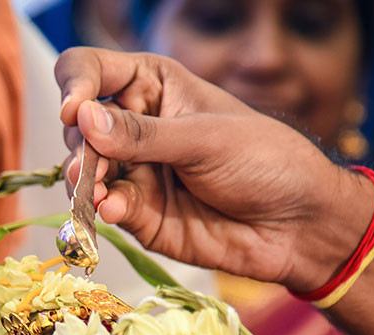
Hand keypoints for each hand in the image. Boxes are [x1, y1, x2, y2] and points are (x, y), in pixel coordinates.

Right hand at [55, 47, 372, 292]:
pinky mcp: (140, 215)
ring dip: (83, 181)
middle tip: (88, 165)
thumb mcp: (205, 138)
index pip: (91, 70)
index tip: (75, 112)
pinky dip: (101, 209)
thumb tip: (82, 119)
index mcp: (153, 85)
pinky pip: (106, 208)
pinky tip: (110, 210)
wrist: (298, 224)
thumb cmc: (265, 161)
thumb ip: (143, 134)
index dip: (75, 86)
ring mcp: (136, 172)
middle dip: (79, 145)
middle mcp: (136, 127)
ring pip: (86, 171)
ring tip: (94, 190)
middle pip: (79, 127)